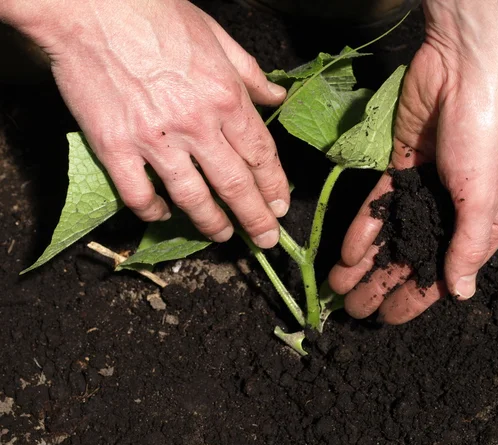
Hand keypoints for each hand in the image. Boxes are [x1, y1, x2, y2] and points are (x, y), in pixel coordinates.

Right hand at [11, 0, 288, 247]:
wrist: (89, 5)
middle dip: (255, 218)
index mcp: (225, 97)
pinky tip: (162, 215)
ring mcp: (155, 139)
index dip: (274, 186)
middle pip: (234, 185)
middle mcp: (196, 124)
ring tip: (222, 236)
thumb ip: (250, 74)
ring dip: (211, 223)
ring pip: (192, 197)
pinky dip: (152, 211)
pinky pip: (138, 194)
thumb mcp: (217, 36)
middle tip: (265, 240)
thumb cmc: (155, 13)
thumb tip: (276, 99)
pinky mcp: (115, 147)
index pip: (260, 154)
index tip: (280, 207)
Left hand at [329, 0, 497, 323]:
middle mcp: (452, 210)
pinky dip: (362, 228)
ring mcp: (423, 188)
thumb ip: (469, 245)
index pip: (446, 272)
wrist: (462, 68)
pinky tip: (344, 252)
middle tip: (353, 311)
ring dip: (365, 263)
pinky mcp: (399, 167)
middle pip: (412, 257)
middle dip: (382, 285)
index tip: (388, 320)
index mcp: (484, 223)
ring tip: (338, 288)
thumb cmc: (486, 134)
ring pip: (389, 235)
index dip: (417, 298)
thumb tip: (461, 293)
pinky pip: (376, 205)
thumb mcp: (486, 195)